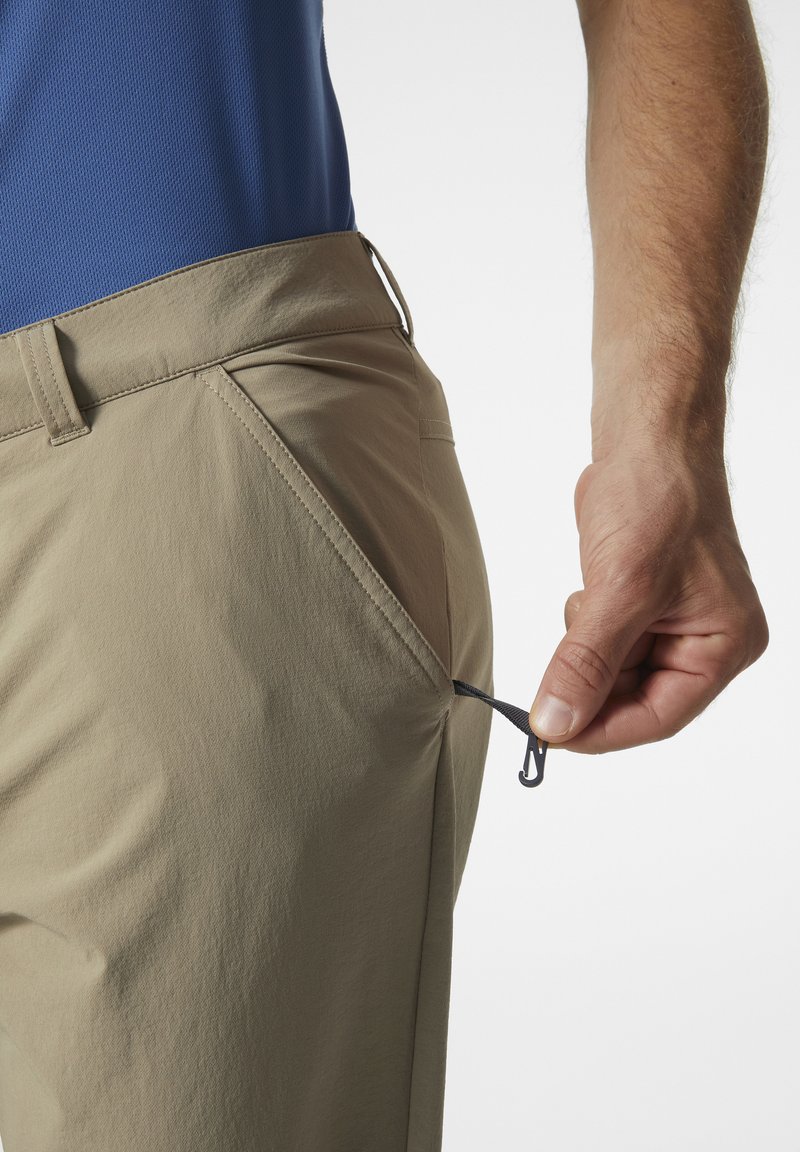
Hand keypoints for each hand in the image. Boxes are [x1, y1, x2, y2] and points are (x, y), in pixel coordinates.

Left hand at [528, 444, 768, 753]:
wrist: (648, 436)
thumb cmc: (660, 497)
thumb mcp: (620, 590)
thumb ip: (585, 664)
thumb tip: (555, 723)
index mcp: (724, 644)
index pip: (659, 717)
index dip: (602, 731)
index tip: (550, 735)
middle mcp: (706, 640)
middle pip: (635, 699)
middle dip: (589, 688)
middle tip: (545, 683)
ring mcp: (675, 622)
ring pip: (614, 673)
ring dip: (585, 654)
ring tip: (588, 602)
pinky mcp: (644, 603)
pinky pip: (606, 642)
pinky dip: (584, 631)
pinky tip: (588, 590)